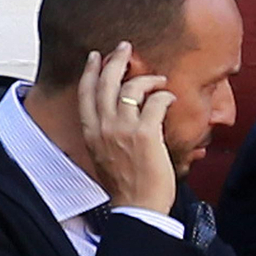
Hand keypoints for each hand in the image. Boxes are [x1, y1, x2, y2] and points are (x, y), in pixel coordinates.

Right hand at [77, 43, 177, 214]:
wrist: (137, 208)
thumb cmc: (126, 187)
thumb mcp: (104, 157)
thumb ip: (107, 135)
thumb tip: (117, 122)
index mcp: (91, 133)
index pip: (86, 93)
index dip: (90, 71)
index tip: (96, 56)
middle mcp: (103, 128)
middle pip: (105, 82)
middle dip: (115, 60)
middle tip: (126, 47)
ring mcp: (124, 130)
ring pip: (131, 88)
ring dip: (147, 77)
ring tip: (159, 79)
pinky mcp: (146, 134)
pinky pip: (156, 102)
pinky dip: (164, 96)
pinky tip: (170, 98)